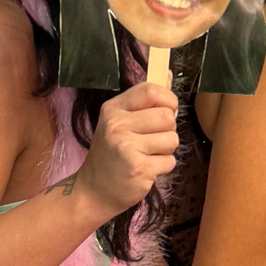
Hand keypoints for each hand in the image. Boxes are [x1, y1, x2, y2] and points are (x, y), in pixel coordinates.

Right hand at [77, 82, 181, 220]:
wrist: (92, 192)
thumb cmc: (110, 154)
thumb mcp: (119, 122)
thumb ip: (144, 100)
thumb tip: (167, 73)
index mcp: (113, 109)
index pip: (150, 90)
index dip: (167, 99)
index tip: (167, 110)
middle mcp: (118, 125)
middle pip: (167, 116)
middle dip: (167, 130)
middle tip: (150, 140)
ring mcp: (127, 147)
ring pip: (172, 139)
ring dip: (165, 150)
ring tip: (146, 155)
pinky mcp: (139, 169)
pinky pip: (169, 161)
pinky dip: (162, 168)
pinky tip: (145, 169)